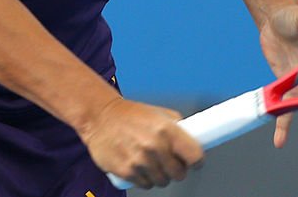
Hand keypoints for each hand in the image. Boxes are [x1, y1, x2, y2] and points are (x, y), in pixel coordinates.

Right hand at [79, 97, 203, 188]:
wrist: (100, 117)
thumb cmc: (129, 114)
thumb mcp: (158, 112)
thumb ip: (176, 127)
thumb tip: (193, 140)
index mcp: (167, 130)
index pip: (194, 155)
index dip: (197, 160)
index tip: (195, 161)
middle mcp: (155, 146)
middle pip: (179, 174)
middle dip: (177, 169)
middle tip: (170, 161)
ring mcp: (140, 161)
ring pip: (163, 181)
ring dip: (160, 175)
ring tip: (152, 161)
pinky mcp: (127, 172)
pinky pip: (145, 185)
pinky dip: (145, 179)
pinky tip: (140, 166)